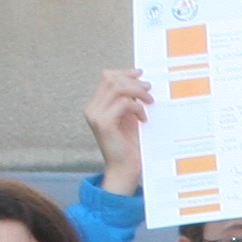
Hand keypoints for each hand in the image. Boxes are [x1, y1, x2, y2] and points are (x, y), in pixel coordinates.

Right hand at [85, 68, 151, 193]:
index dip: (124, 72)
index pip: (107, 77)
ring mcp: (95, 115)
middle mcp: (92, 108)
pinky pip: (123, 103)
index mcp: (96, 105)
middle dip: (133, 81)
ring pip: (117, 88)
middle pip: (111, 79)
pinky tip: (143, 119)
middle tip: (149, 90)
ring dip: (137, 92)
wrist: (125, 169)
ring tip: (149, 102)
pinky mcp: (104, 124)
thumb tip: (139, 79)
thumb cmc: (130, 145)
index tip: (140, 74)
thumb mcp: (130, 116)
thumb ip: (129, 99)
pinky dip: (137, 108)